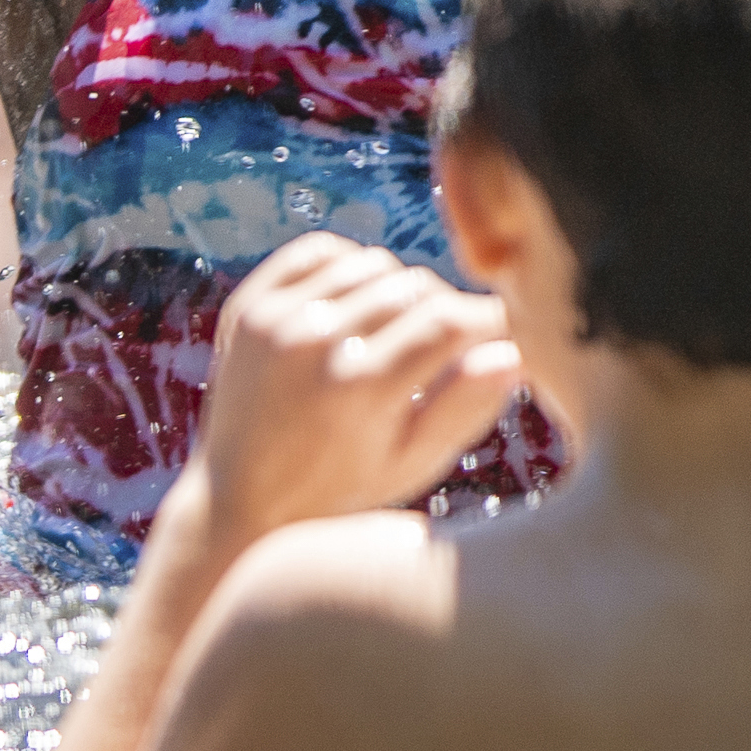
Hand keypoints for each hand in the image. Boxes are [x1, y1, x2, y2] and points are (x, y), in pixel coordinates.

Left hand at [179, 234, 524, 550]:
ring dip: (401, 290)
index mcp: (360, 388)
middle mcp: (315, 344)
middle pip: (418, 289)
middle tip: (451, 348)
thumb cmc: (340, 490)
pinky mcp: (250, 304)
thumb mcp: (411, 465)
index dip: (490, 323)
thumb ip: (464, 408)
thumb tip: (513, 352)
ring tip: (401, 335)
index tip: (503, 336)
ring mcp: (276, 318)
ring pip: (376, 264)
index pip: (450, 323)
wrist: (237, 499)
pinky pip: (321, 251)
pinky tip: (359, 307)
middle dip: (448, 311)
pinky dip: (352, 267)